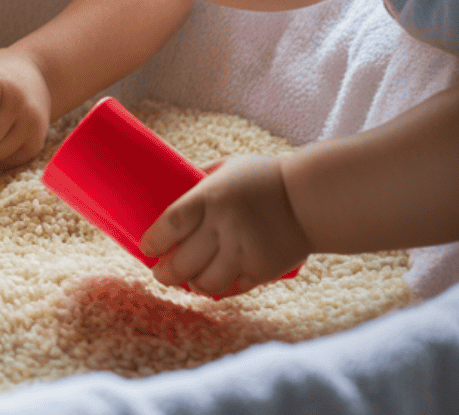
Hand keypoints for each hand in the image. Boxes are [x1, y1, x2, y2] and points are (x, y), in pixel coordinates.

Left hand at [140, 155, 310, 297]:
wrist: (312, 199)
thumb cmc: (266, 178)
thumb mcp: (229, 168)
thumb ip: (200, 180)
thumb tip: (167, 186)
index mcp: (211, 196)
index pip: (170, 225)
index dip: (153, 241)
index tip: (146, 249)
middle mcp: (224, 225)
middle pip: (183, 261)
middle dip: (165, 273)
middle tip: (161, 274)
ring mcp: (244, 250)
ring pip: (205, 282)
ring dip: (190, 285)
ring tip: (185, 282)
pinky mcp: (262, 269)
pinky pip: (232, 289)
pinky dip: (218, 290)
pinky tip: (210, 285)